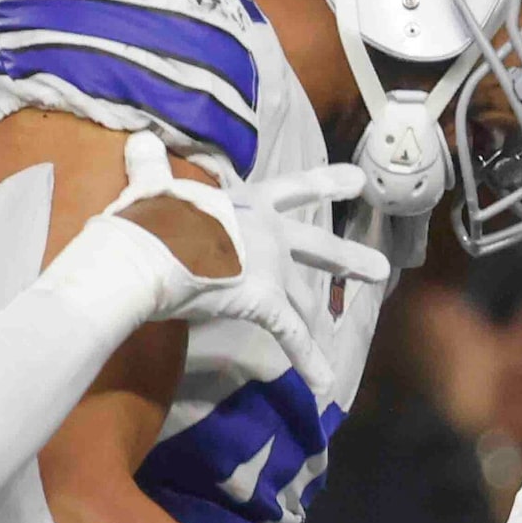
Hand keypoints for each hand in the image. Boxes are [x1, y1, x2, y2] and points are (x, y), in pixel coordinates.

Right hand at [99, 133, 391, 392]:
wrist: (147, 252)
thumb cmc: (148, 220)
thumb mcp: (151, 189)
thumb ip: (151, 169)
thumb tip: (139, 140)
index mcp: (247, 202)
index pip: (292, 189)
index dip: (326, 183)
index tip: (358, 181)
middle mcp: (269, 231)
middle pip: (317, 246)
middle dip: (349, 259)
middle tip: (382, 270)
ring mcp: (272, 267)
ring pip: (306, 297)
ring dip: (324, 319)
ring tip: (341, 337)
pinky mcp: (264, 301)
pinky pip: (290, 336)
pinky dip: (308, 361)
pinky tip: (323, 383)